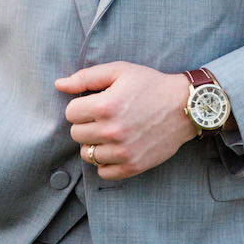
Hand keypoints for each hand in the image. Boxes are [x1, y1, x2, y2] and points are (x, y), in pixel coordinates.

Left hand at [55, 61, 196, 179]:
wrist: (184, 106)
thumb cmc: (150, 85)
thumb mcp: (120, 71)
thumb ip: (86, 77)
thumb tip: (58, 85)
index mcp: (106, 106)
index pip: (70, 113)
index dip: (82, 105)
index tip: (97, 102)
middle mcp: (112, 131)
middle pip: (76, 134)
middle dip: (87, 123)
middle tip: (105, 116)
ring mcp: (122, 152)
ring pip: (87, 154)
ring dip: (95, 143)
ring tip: (111, 131)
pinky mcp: (132, 166)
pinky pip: (102, 172)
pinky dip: (106, 162)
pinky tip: (117, 147)